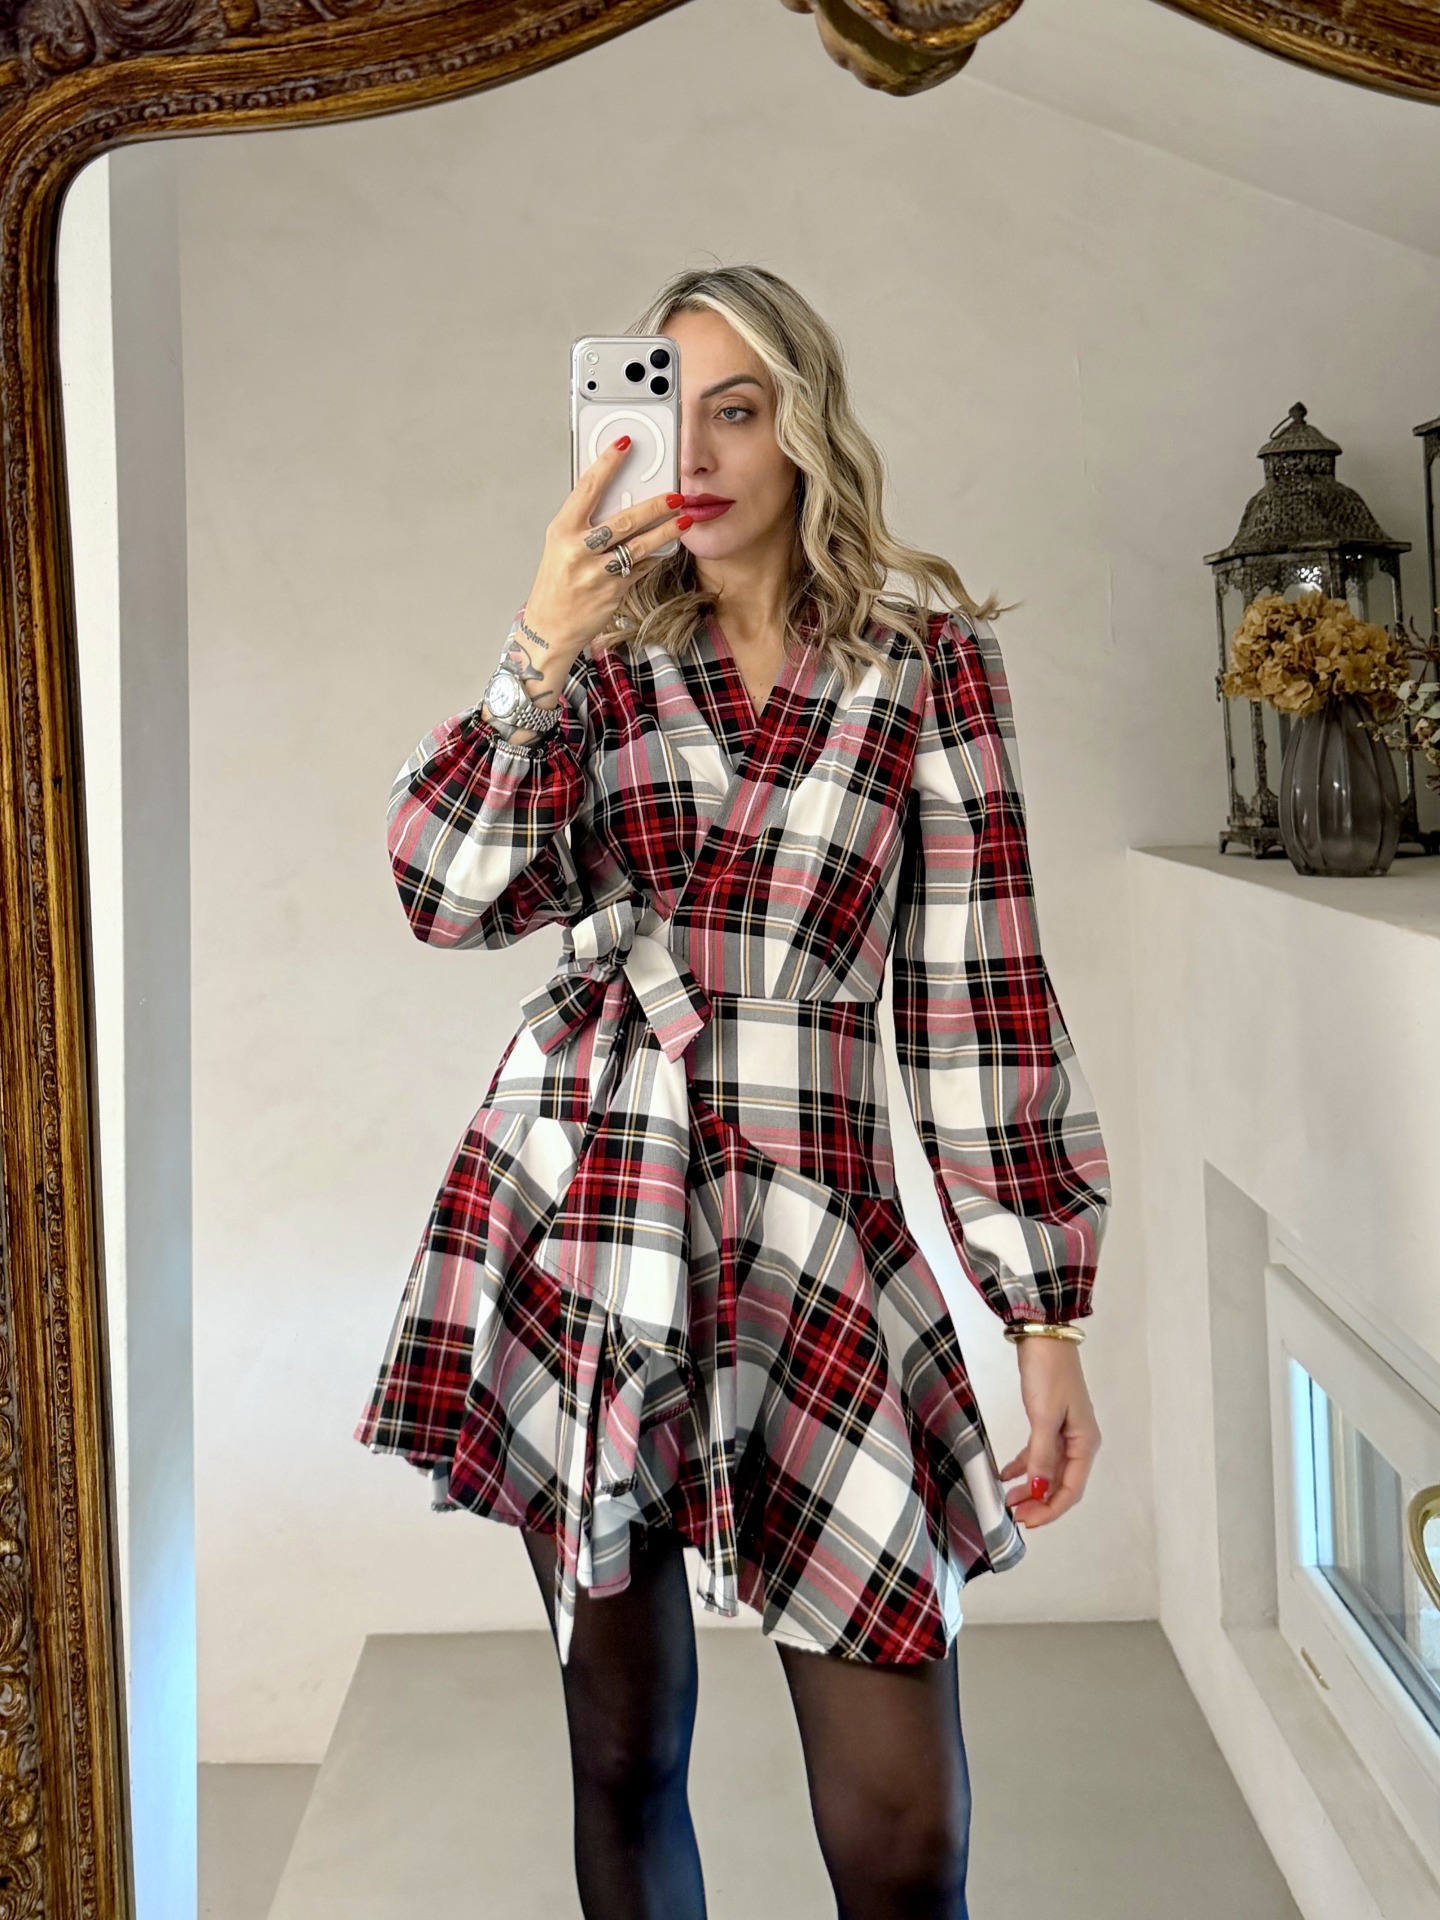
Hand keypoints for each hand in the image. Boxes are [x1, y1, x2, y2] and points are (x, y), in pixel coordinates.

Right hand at [520, 437, 687, 666]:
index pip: (587, 488)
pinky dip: (654, 557)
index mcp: (562, 530)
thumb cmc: (557, 583)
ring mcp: (597, 573)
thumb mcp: (561, 546)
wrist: (550, 628)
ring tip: (683, 519)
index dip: (608, 463)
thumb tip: (616, 496)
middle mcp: (578, 550)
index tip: (624, 444)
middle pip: (623, 520)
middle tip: (675, 493)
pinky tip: (666, 548)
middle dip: (654, 505)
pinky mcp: (613, 592)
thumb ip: (584, 523)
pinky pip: (641, 568)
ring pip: (638, 546)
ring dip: (665, 531)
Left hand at [997, 1338, 1100, 1529]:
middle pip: (1061, 1484)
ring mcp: (1065, 1432)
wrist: (1043, 1335)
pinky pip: (1039, 1454)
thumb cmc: (1049, 1373)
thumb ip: (1041, 1456)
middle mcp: (1079, 1442)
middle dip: (1039, 1503)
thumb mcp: (1044, 1417)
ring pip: (1049, 1471)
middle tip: (1014, 1515)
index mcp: (1085, 1443)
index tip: (1027, 1521)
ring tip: (1009, 1500)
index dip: (1050, 1509)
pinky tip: (1007, 1475)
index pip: (1071, 1489)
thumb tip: (1039, 1491)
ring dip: (1031, 1487)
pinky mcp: (1050, 1422)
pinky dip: (1025, 1466)